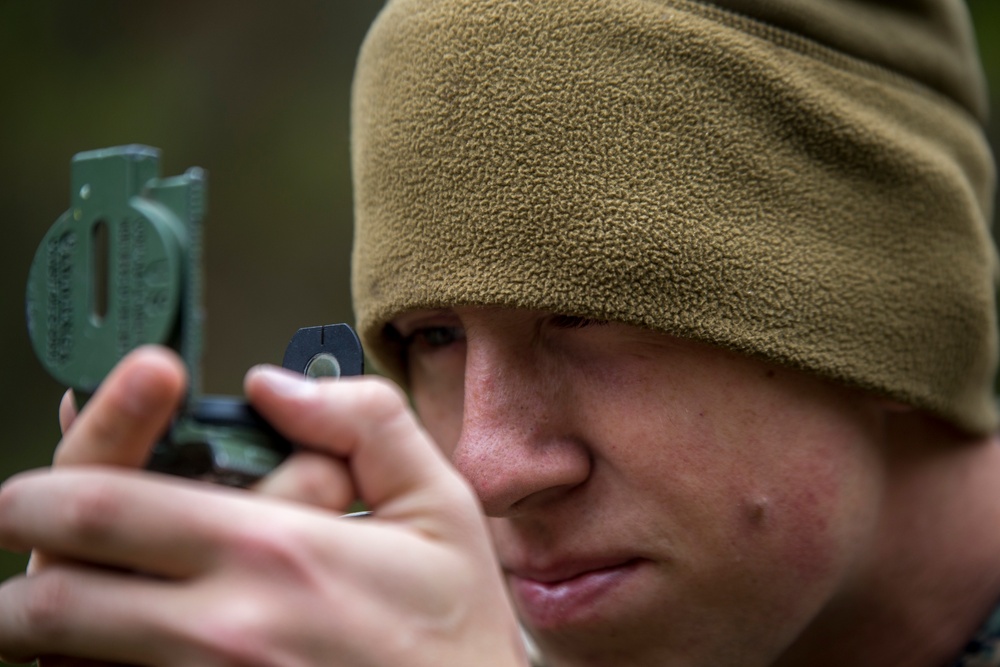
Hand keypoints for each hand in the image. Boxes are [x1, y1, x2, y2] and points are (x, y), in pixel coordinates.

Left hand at [0, 347, 526, 665]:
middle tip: (18, 553)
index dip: (41, 491)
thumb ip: (365, 421)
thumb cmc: (454, 634)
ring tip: (61, 605)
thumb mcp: (440, 505)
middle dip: (11, 578)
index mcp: (276, 552)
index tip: (25, 490)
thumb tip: (272, 385)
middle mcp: (225, 632)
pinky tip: (112, 652)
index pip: (108, 507)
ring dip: (41, 639)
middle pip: (54, 606)